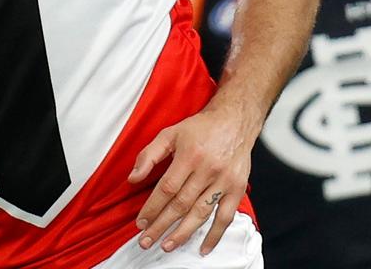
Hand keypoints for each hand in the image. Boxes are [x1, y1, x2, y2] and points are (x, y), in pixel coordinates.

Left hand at [128, 103, 254, 254]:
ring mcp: (224, 181)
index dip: (152, 208)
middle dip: (161, 225)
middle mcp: (207, 169)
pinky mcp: (237, 189)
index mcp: (189, 155)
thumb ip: (149, 155)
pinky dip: (214, 235)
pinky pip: (226, 217)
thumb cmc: (200, 128)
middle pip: (181, 204)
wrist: (234, 121)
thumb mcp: (170, 133)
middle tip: (146, 240)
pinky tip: (203, 247)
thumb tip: (133, 178)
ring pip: (201, 213)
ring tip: (167, 245)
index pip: (166, 188)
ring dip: (183, 233)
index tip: (141, 222)